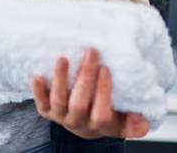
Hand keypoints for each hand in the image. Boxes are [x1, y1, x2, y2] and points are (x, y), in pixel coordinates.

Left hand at [32, 47, 148, 139]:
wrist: (85, 125)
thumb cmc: (106, 116)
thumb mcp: (124, 123)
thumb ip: (136, 124)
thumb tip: (140, 119)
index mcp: (99, 123)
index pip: (101, 112)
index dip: (103, 91)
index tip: (106, 68)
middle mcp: (78, 121)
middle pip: (78, 103)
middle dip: (85, 76)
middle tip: (91, 52)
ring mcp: (61, 116)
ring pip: (58, 100)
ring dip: (60, 80)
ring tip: (63, 58)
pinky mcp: (48, 111)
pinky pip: (41, 103)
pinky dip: (37, 91)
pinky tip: (37, 76)